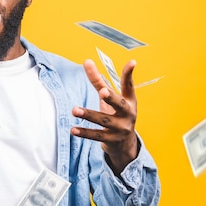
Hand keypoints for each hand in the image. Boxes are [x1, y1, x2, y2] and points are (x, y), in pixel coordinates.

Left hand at [71, 59, 138, 174]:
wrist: (124, 144)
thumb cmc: (116, 114)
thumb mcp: (110, 98)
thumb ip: (98, 81)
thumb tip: (86, 61)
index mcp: (129, 101)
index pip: (129, 85)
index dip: (129, 74)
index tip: (132, 62)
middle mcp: (127, 114)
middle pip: (119, 104)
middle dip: (111, 98)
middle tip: (102, 92)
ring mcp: (120, 128)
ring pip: (104, 120)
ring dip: (89, 115)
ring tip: (74, 110)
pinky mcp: (111, 140)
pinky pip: (96, 136)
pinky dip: (84, 133)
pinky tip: (73, 129)